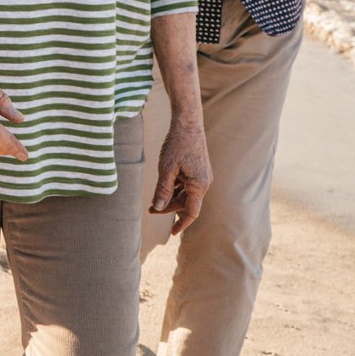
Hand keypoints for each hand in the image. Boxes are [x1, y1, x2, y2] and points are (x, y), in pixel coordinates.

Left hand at [150, 117, 210, 234]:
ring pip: (185, 193)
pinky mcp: (197, 169)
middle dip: (169, 207)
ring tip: (154, 199)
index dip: (181, 223)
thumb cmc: (178, 144)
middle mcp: (203, 182)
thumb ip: (163, 189)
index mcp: (199, 185)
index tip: (172, 233)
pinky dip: (175, 187)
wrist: (188, 122)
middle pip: (187, 203)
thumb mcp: (167, 168)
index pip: (192, 212)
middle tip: (151, 208)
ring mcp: (201, 175)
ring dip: (171, 197)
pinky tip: (163, 186)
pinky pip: (186, 184)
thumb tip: (158, 206)